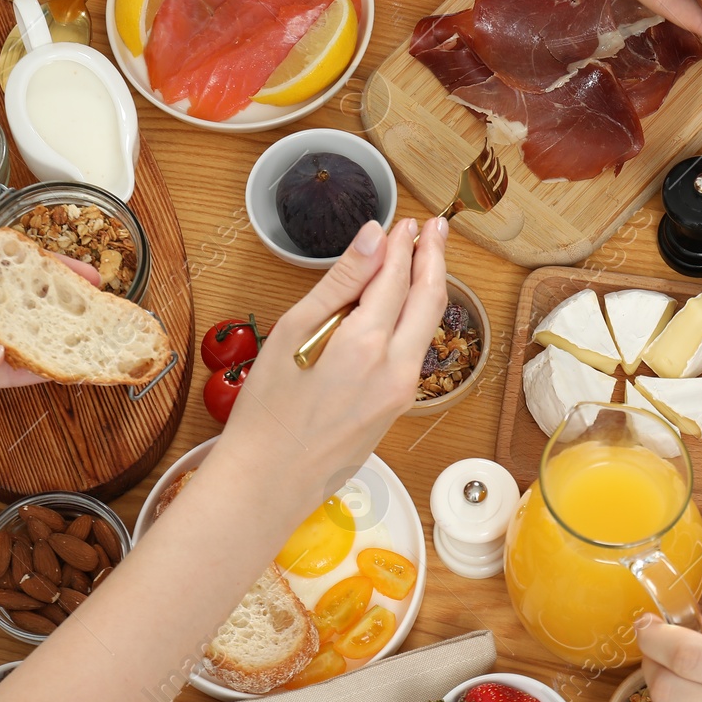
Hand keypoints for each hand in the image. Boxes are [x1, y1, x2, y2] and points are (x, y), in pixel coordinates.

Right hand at [214, 218, 446, 486]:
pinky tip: (406, 302)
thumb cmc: (267, 410)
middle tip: (434, 226)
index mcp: (365, 345)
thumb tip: (374, 238)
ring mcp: (403, 392)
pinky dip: (416, 318)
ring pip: (427, 326)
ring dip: (430, 286)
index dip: (404, 245)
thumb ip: (340, 283)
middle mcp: (396, 369)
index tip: (406, 222)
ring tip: (427, 253)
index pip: (397, 278)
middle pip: (428, 299)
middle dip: (434, 257)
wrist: (269, 480)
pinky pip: (416, 351)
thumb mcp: (293, 333)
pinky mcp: (399, 408)